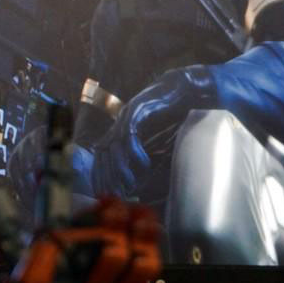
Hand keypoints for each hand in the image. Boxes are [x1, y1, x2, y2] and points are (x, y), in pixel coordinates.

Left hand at [91, 66, 215, 200]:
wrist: (182, 90)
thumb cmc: (171, 115)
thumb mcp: (155, 139)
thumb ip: (145, 153)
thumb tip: (142, 178)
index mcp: (120, 129)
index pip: (101, 155)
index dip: (101, 174)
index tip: (106, 192)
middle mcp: (119, 123)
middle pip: (103, 153)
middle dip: (107, 175)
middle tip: (117, 193)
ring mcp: (126, 116)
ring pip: (114, 146)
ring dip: (120, 168)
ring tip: (130, 183)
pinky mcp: (137, 111)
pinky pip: (130, 135)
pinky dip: (135, 152)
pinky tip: (144, 164)